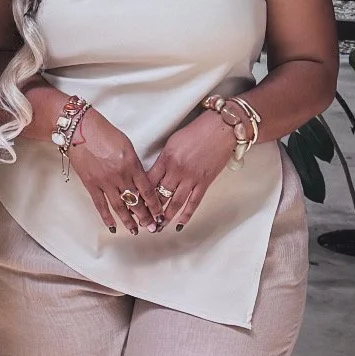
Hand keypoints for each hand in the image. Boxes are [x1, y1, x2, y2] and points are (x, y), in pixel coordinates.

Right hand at [69, 107, 165, 235]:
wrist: (81, 129)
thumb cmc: (105, 133)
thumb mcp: (127, 146)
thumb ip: (135, 165)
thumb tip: (139, 181)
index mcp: (132, 165)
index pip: (147, 190)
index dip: (154, 205)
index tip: (159, 214)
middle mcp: (120, 176)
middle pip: (135, 201)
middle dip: (145, 217)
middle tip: (152, 228)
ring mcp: (105, 182)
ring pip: (119, 207)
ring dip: (128, 220)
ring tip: (134, 231)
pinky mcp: (91, 184)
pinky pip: (100, 205)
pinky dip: (106, 217)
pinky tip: (112, 226)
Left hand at [149, 108, 238, 231]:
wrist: (221, 128)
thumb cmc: (196, 131)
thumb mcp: (173, 142)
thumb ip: (163, 160)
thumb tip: (154, 175)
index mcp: (166, 159)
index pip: (148, 181)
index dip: (140, 195)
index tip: (134, 204)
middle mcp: (177, 170)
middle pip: (159, 195)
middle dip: (150, 211)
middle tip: (143, 222)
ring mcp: (191, 178)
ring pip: (175, 203)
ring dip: (166, 217)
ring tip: (158, 227)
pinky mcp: (204, 182)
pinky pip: (193, 202)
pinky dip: (186, 215)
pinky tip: (179, 224)